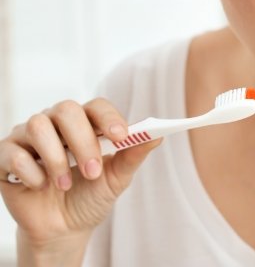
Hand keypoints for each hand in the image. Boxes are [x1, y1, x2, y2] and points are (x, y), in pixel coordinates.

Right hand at [0, 98, 159, 254]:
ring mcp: (29, 137)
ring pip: (38, 125)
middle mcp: (56, 123)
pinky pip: (13, 151)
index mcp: (86, 122)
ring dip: (56, 157)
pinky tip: (40, 186)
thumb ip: (134, 154)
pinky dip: (30, 171)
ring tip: (65, 184)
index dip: (109, 118)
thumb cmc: (90, 196)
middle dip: (83, 141)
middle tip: (92, 171)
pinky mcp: (6, 156)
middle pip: (67, 110)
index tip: (122, 137)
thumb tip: (158, 135)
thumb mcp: (117, 178)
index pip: (96, 106)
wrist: (62, 229)